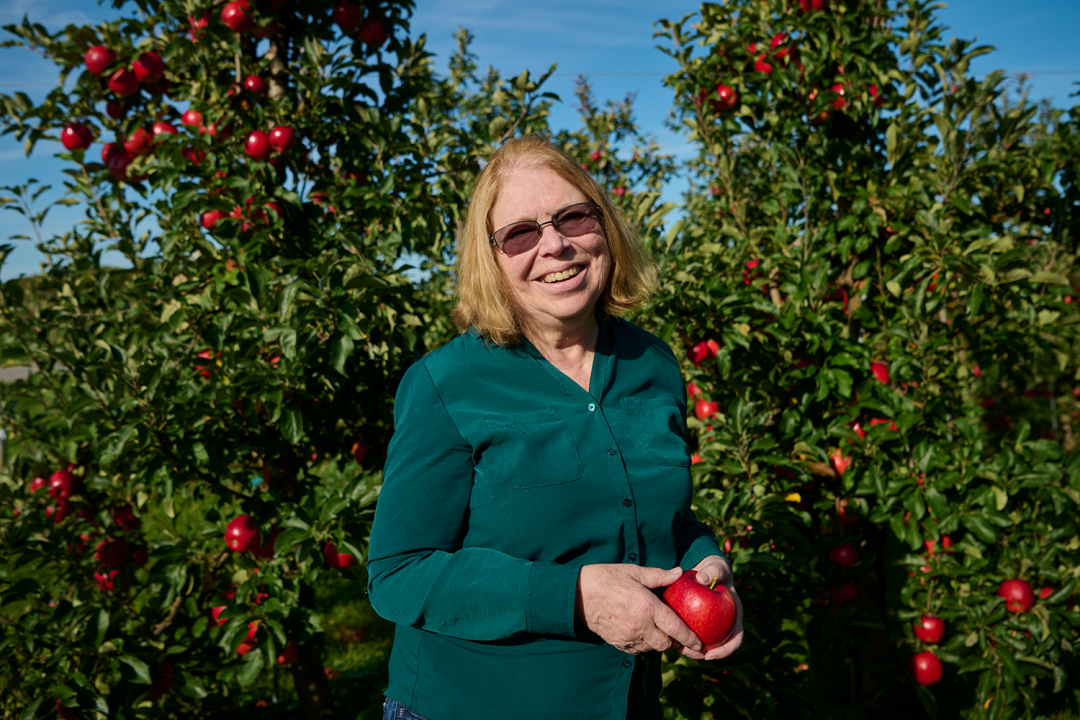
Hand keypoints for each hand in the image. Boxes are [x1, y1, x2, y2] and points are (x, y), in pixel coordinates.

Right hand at [575, 564, 700, 654]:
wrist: (577, 595)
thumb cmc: (606, 578)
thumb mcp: (634, 572)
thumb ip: (659, 575)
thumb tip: (679, 573)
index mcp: (647, 608)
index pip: (676, 628)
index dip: (690, 638)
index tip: (700, 643)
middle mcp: (640, 626)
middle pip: (666, 644)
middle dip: (675, 642)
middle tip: (679, 635)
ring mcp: (628, 637)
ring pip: (652, 649)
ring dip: (659, 643)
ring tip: (660, 632)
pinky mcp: (618, 643)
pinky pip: (638, 650)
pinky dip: (644, 645)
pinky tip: (643, 632)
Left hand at [677, 554, 743, 660]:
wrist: (706, 570)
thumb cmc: (715, 569)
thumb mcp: (717, 567)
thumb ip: (712, 571)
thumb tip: (702, 579)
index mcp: (734, 616)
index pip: (735, 638)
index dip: (725, 650)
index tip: (709, 655)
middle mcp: (724, 625)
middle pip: (716, 646)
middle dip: (702, 654)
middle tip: (686, 651)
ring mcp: (711, 626)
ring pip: (702, 642)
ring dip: (690, 649)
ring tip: (676, 648)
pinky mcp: (696, 623)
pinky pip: (689, 631)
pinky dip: (682, 634)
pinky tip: (669, 635)